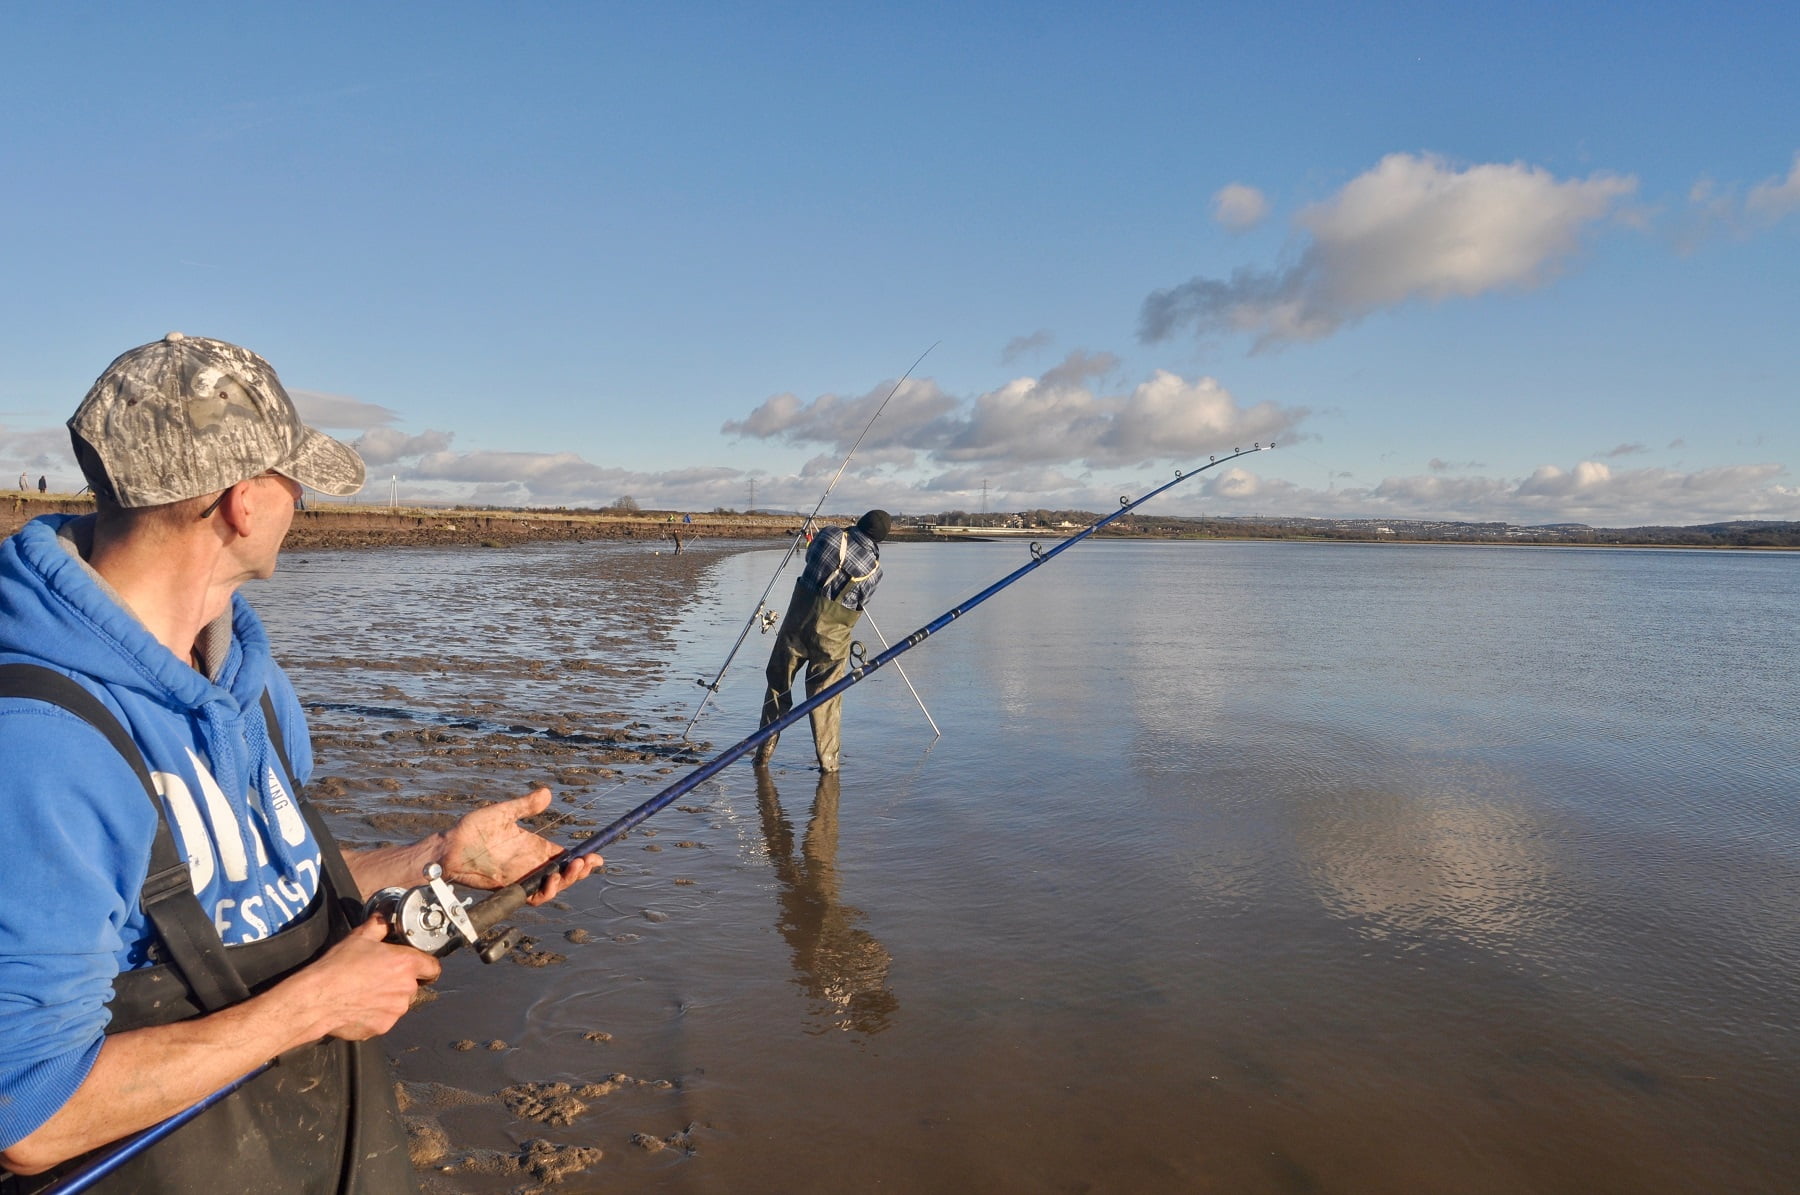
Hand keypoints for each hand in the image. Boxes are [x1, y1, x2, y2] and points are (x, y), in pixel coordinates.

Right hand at [289, 917, 441, 1041]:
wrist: (316, 999)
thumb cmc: (337, 967)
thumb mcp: (359, 937)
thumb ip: (379, 926)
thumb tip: (384, 917)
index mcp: (406, 964)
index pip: (433, 967)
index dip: (425, 965)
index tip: (416, 965)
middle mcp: (406, 989)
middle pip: (413, 985)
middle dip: (400, 981)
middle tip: (379, 977)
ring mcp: (395, 1011)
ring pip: (399, 1003)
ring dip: (389, 999)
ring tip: (365, 992)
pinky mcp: (382, 1027)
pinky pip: (385, 1019)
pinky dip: (376, 1014)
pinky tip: (359, 1006)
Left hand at [437, 786, 599, 905]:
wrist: (450, 850)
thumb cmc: (472, 830)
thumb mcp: (502, 813)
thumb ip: (525, 806)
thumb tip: (547, 793)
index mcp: (534, 847)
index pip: (564, 855)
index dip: (582, 857)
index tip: (596, 856)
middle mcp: (532, 864)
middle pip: (564, 873)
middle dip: (578, 870)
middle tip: (585, 863)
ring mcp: (522, 877)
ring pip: (553, 886)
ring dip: (566, 881)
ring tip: (569, 870)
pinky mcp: (511, 888)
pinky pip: (534, 896)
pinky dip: (545, 892)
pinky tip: (550, 882)